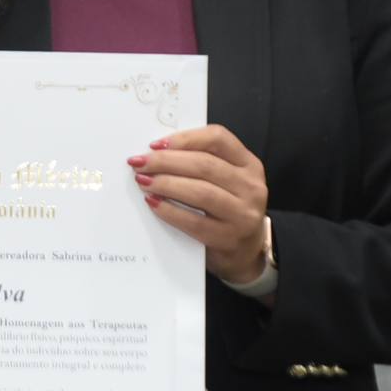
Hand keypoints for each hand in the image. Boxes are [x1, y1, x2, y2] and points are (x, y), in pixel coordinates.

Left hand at [127, 126, 270, 284]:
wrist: (245, 252)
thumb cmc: (228, 209)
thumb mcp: (226, 180)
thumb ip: (201, 161)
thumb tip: (157, 151)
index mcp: (248, 164)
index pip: (218, 138)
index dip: (184, 138)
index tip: (156, 144)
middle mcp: (250, 187)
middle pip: (204, 165)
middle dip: (166, 161)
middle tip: (140, 163)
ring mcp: (242, 214)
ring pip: (200, 192)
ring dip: (165, 184)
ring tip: (144, 181)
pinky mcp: (228, 238)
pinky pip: (193, 221)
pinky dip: (169, 210)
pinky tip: (153, 202)